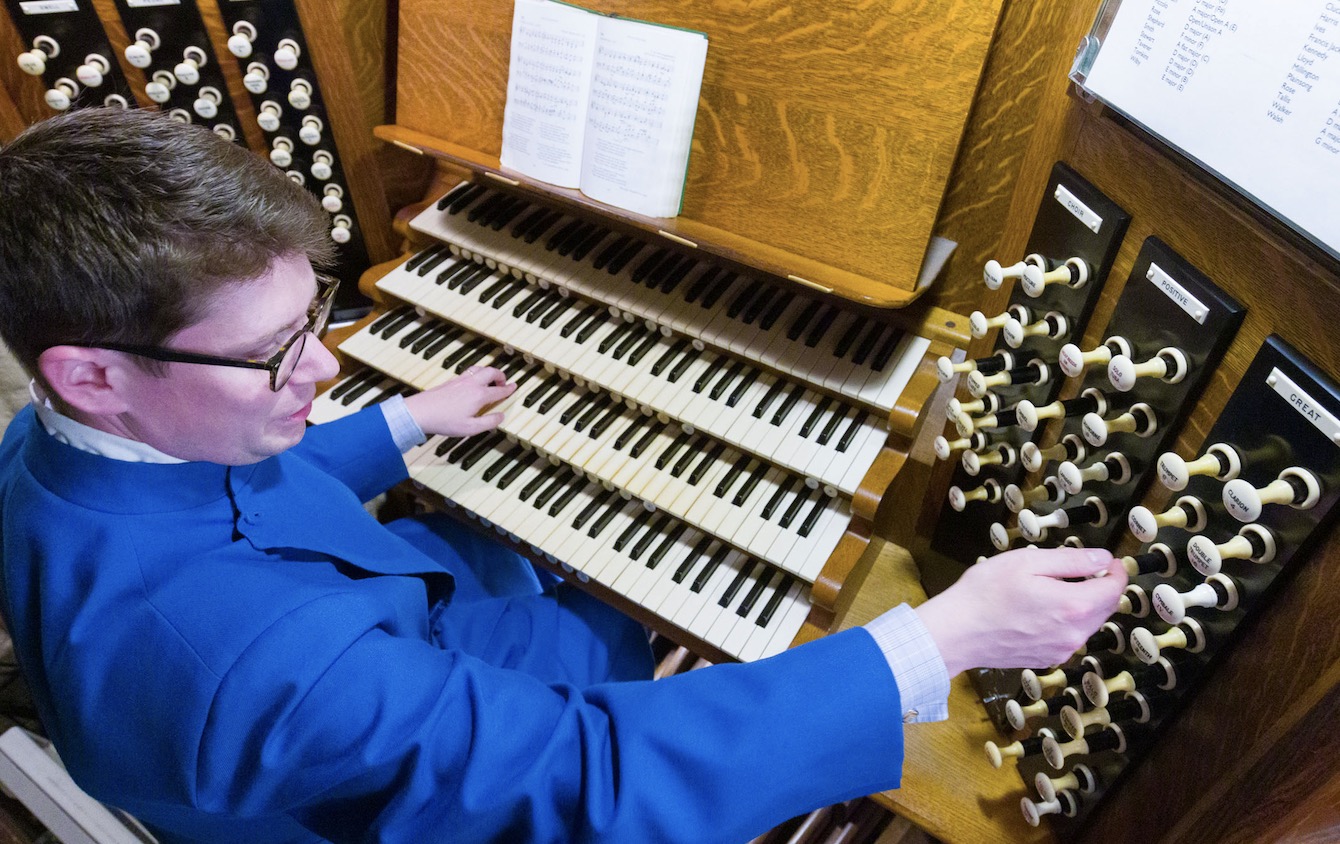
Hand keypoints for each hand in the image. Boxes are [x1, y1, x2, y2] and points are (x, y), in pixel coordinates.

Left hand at [402, 366, 517, 437]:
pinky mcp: (451, 381)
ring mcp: (460, 381)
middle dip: (500, 376)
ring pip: (479, 369)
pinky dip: (477, 374)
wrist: (421, 412)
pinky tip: (473, 383)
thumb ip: (489, 422)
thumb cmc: (444, 421)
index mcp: (479, 395)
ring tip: (490, 380)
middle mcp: (472, 384)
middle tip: (503, 383)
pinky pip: (469, 372)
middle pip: (491, 372)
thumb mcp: (471, 428)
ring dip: (488, 372)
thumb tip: (501, 416)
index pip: (499, 390)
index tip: (514, 387)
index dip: (509, 389)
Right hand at [914, 547, 1127, 675]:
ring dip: (1084, 605)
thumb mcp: (1027, 562)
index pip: (1113, 588)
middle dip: (1101, 587)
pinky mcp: (1048, 659)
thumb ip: (1071, 561)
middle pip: (1105, 608)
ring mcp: (1062, 650)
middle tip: (1084, 570)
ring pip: (1088, 624)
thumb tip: (1102, 558)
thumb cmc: (985, 592)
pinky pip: (1070, 637)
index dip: (1116, 571)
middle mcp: (1074, 634)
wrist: (957, 631)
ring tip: (1057, 588)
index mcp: (1073, 606)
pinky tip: (1042, 611)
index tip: (1110, 560)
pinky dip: (1067, 621)